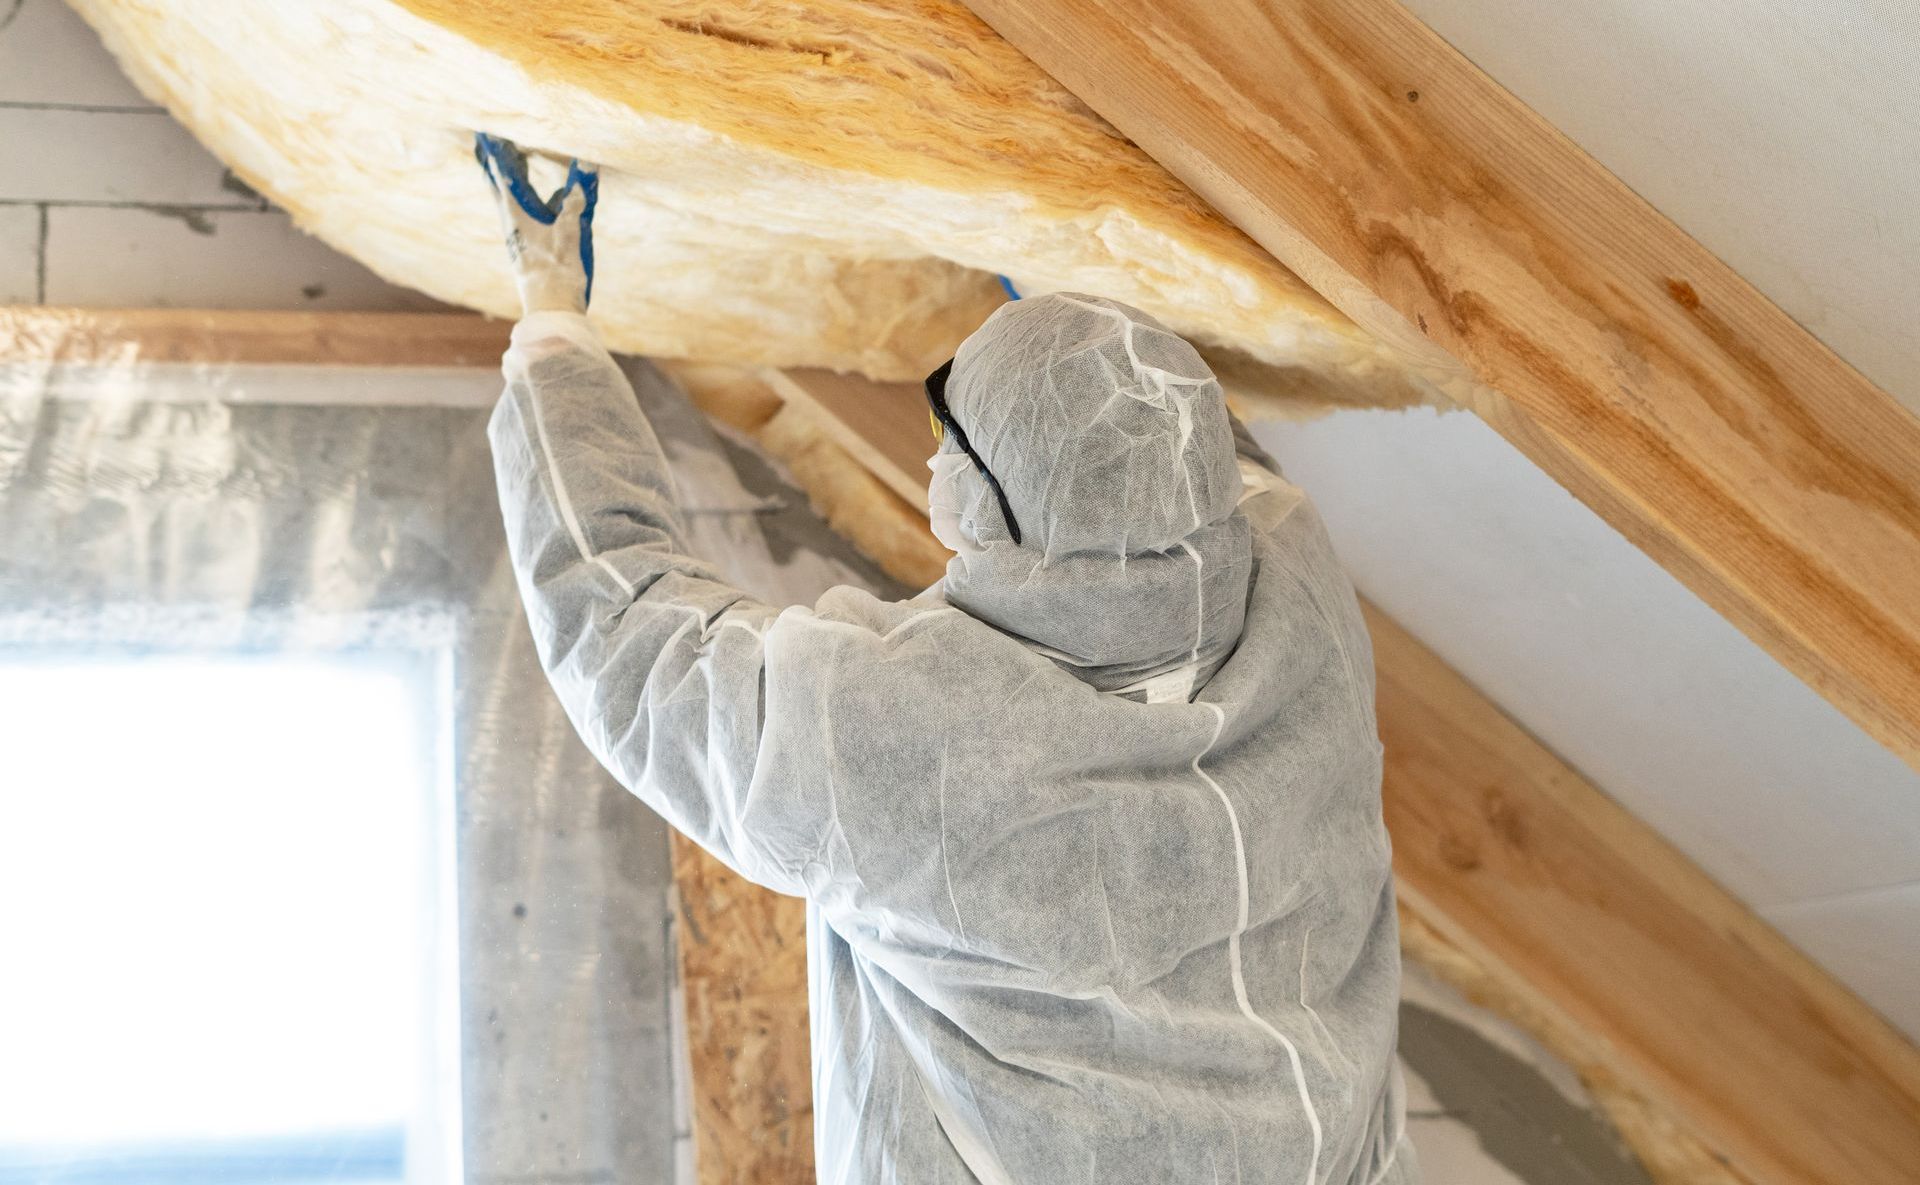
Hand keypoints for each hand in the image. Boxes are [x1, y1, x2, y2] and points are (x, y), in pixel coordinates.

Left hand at [474, 132, 598, 315]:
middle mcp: (513, 225)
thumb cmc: (558, 274)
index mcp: (516, 217)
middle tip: (488, 143)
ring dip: (510, 180)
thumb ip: (575, 202)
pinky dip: (529, 199)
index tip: (488, 134)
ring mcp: (520, 238)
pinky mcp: (529, 248)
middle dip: (497, 164)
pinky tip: (548, 198)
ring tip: (510, 163)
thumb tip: (585, 169)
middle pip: (501, 186)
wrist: (552, 312)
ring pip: (511, 201)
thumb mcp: (569, 235)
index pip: (502, 176)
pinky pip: (525, 214)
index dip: (496, 153)